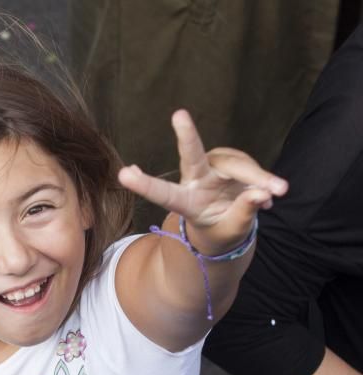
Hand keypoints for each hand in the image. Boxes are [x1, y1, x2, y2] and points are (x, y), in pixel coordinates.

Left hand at [119, 109, 287, 253]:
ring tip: (278, 193)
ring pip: (238, 165)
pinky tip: (271, 194)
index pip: (163, 194)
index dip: (145, 185)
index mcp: (185, 203)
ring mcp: (213, 167)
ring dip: (260, 177)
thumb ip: (244, 213)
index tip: (124, 175)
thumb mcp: (231, 231)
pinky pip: (251, 166)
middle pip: (193, 156)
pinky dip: (265, 179)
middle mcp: (195, 180)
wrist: (228, 225)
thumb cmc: (221, 230)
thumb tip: (261, 193)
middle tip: (178, 115)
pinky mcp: (230, 160)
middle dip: (187, 136)